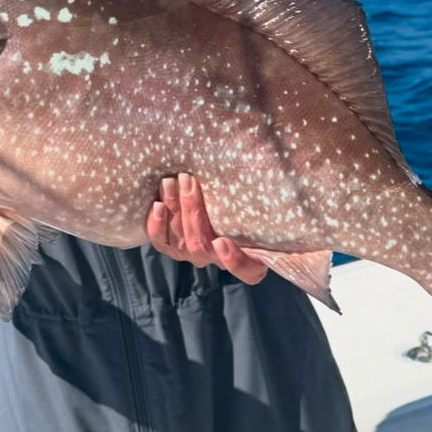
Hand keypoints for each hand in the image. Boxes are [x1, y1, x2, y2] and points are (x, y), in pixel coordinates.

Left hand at [146, 173, 266, 284]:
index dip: (234, 260)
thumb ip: (264, 198)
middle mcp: (220, 260)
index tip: (222, 242)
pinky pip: (162, 242)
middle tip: (187, 179)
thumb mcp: (263, 206)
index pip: (248, 270)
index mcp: (252, 261)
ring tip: (170, 182)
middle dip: (192, 210)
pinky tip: (156, 205)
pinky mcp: (173, 247)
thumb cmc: (249, 205)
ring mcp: (195, 254)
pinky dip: (156, 225)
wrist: (219, 204)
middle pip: (202, 245)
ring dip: (173, 210)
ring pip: (180, 242)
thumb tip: (276, 161)